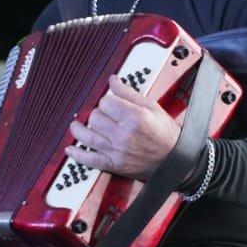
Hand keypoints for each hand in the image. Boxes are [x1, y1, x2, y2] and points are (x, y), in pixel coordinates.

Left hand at [66, 75, 181, 179]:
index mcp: (134, 117)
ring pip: (87, 136)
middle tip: (102, 115)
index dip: (106, 101)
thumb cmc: (166, 134)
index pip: (106, 102)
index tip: (110, 103)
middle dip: (97, 114)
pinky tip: (70, 149)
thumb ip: (129, 93)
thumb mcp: (151, 107)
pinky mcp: (114, 165)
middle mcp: (123, 134)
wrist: (176, 159)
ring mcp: (117, 151)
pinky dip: (77, 155)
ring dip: (78, 129)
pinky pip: (90, 160)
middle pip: (95, 118)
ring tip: (77, 125)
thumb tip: (113, 80)